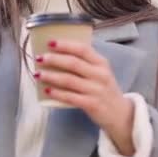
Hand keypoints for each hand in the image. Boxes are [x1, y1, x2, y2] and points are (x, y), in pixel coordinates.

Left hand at [35, 39, 135, 155]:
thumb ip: (84, 62)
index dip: (65, 45)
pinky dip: (57, 93)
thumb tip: (56, 52)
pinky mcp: (92, 104)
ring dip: (51, 76)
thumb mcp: (100, 71)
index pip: (83, 49)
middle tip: (39, 58)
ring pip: (69, 80)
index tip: (49, 42)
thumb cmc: (104, 88)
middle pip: (73, 63)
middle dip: (54, 59)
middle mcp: (100, 74)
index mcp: (101, 63)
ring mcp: (96, 90)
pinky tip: (46, 90)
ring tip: (37, 74)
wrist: (120, 113)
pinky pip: (70, 97)